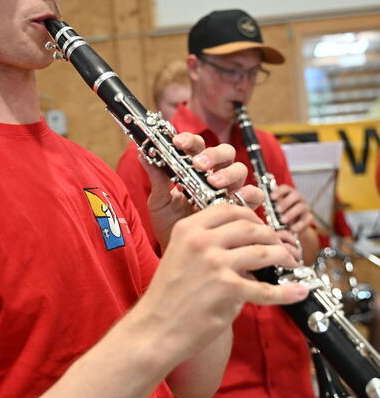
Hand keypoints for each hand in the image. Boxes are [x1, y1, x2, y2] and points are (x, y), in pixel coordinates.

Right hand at [139, 204, 308, 365]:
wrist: (155, 329)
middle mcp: (202, 241)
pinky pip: (266, 289)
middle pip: (250, 227)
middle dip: (272, 236)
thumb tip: (247, 247)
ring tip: (291, 263)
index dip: (251, 216)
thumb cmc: (168, 297)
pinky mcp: (228, 289)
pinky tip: (298, 291)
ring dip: (283, 257)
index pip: (228, 209)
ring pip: (263, 252)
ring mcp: (216, 263)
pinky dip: (286, 292)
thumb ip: (210, 245)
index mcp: (188, 229)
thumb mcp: (181, 256)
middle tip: (281, 246)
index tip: (262, 226)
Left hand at [143, 132, 262, 247]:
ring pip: (239, 170)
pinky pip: (255, 196)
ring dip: (228, 173)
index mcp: (195, 169)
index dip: (190, 140)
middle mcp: (215, 176)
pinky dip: (250, 193)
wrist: (181, 256)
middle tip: (198, 164)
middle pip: (224, 152)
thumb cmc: (170, 227)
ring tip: (214, 183)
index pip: (197, 146)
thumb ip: (156, 180)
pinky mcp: (242, 208)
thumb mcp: (160, 204)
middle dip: (213, 154)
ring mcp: (231, 190)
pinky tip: (238, 197)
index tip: (178, 143)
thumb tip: (143, 154)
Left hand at [270, 184, 313, 234]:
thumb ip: (271, 205)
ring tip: (283, 220)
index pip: (285, 188)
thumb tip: (259, 204)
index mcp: (289, 193)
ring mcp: (305, 207)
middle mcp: (298, 198)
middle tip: (277, 210)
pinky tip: (292, 229)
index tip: (272, 197)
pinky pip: (306, 220)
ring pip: (301, 207)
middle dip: (286, 202)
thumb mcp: (275, 209)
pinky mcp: (309, 218)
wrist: (292, 227)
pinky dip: (299, 225)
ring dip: (291, 214)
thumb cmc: (280, 215)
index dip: (279, 191)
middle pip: (295, 196)